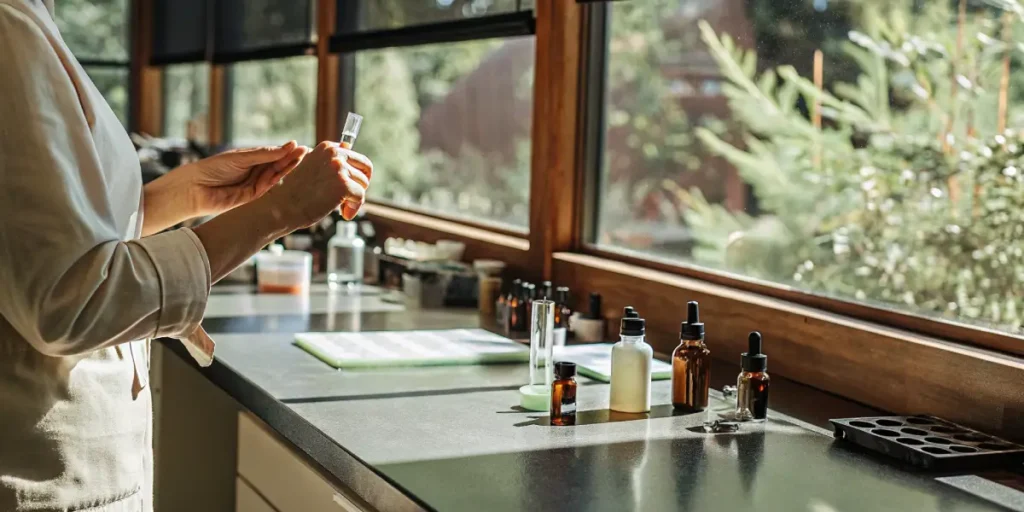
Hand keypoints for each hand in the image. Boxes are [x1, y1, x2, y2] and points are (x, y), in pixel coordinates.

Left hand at [183, 141, 308, 216]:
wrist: (196, 189)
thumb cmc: (213, 168)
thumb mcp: (241, 158)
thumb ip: (263, 155)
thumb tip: (285, 148)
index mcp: (249, 158)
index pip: (272, 154)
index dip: (285, 150)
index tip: (299, 145)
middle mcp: (253, 170)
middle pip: (277, 164)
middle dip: (291, 158)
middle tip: (306, 151)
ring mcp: (254, 184)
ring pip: (276, 175)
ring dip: (288, 167)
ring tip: (302, 158)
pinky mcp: (254, 197)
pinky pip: (270, 187)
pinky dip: (280, 180)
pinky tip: (289, 172)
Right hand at [265, 141, 372, 226]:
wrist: (281, 206)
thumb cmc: (294, 192)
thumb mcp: (312, 168)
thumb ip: (330, 161)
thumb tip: (348, 147)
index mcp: (327, 148)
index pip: (356, 157)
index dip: (356, 174)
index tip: (348, 187)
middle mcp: (335, 154)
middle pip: (366, 168)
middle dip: (361, 185)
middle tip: (350, 199)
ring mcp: (339, 168)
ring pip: (363, 184)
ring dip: (355, 199)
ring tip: (341, 208)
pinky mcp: (343, 184)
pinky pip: (360, 197)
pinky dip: (354, 208)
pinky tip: (344, 214)